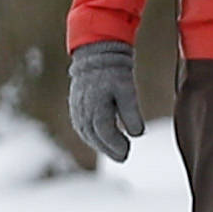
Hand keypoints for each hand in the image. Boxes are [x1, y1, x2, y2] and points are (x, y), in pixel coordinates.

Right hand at [66, 38, 139, 165]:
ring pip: (86, 133)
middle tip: (123, 157)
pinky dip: (91, 136)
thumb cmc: (115, 71)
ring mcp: (77, 108)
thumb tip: (137, 135)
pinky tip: (101, 140)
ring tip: (115, 151)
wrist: (97, 54)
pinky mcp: (75, 106)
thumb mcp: (127, 90)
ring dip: (100, 145)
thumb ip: (131, 113)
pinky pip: (81, 127)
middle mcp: (83, 109)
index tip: (127, 152)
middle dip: (109, 149)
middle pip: (95, 137)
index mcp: (96, 105)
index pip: (105, 133)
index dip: (116, 145)